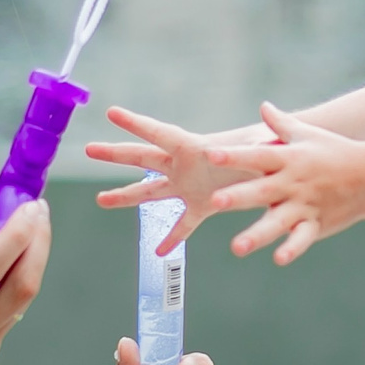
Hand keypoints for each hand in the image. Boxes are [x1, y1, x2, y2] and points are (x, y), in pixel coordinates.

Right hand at [0, 193, 51, 364]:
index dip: (15, 236)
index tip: (27, 204)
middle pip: (20, 290)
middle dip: (37, 244)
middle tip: (36, 209)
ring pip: (21, 301)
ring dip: (31, 259)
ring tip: (26, 223)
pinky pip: (9, 312)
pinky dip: (15, 279)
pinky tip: (10, 254)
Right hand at [84, 106, 263, 249]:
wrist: (276, 166)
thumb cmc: (269, 149)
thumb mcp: (262, 145)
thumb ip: (263, 142)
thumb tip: (270, 135)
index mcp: (196, 147)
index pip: (160, 133)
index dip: (137, 123)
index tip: (112, 112)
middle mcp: (186, 164)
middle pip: (144, 158)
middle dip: (116, 154)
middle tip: (88, 149)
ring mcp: (190, 185)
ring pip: (151, 192)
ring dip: (126, 197)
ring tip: (101, 200)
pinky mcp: (203, 205)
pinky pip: (183, 224)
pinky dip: (173, 237)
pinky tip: (158, 251)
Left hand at [203, 102, 364, 264]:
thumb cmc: (335, 151)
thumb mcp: (308, 134)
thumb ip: (281, 124)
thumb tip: (264, 105)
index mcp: (288, 159)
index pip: (257, 156)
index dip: (234, 156)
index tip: (211, 154)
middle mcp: (294, 183)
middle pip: (262, 191)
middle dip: (238, 197)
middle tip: (215, 201)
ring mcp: (305, 205)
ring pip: (278, 222)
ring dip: (258, 234)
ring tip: (237, 247)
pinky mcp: (315, 223)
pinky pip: (302, 238)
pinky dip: (292, 248)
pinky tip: (278, 258)